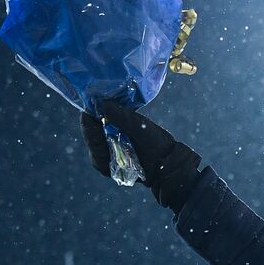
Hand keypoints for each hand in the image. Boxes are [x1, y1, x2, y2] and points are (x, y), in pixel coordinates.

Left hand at [80, 101, 201, 209]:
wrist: (174, 167)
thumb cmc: (160, 152)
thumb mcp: (143, 132)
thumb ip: (123, 118)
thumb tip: (104, 104)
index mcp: (103, 161)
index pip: (89, 132)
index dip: (91, 113)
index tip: (95, 97)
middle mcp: (102, 160)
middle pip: (93, 132)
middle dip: (99, 115)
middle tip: (105, 98)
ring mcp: (108, 157)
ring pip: (100, 132)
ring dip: (106, 119)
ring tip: (113, 104)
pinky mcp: (116, 153)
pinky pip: (108, 135)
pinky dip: (113, 125)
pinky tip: (120, 116)